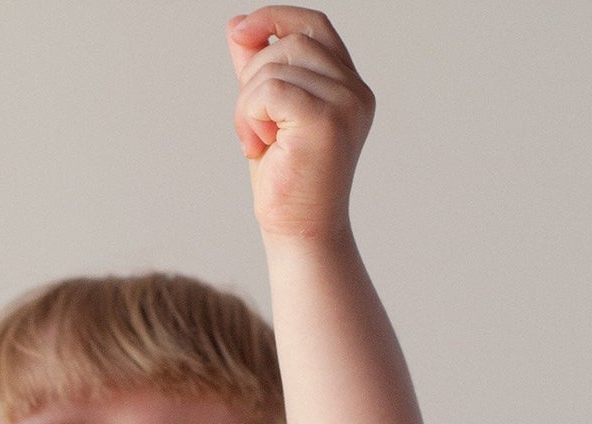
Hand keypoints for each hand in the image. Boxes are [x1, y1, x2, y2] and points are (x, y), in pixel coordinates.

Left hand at [226, 8, 373, 242]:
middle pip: (289, 43)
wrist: (300, 233)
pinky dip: (249, 115)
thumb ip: (259, 72)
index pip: (314, 26)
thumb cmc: (285, 183)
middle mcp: (354, 90)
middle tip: (251, 126)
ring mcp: (345, 103)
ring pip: (274, 66)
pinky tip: (257, 145)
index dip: (275, 18)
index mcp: (348, 86)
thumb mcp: (267, 116)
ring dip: (247, 104)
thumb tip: (237, 25)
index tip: (240, 30)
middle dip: (252, 78)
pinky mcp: (325, 120)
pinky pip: (269, 90)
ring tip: (257, 142)